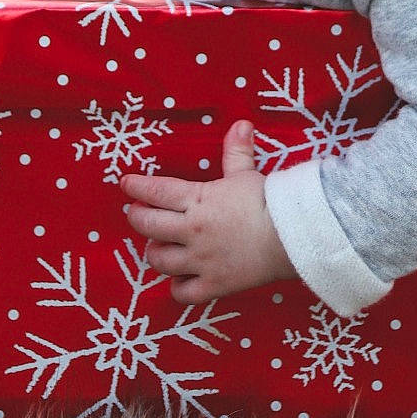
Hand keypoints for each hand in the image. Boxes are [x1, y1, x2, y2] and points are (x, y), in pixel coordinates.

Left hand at [122, 121, 295, 303]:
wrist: (291, 237)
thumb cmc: (269, 202)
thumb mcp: (247, 174)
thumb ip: (237, 152)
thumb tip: (241, 124)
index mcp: (198, 200)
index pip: (156, 191)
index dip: (137, 187)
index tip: (125, 184)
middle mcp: (192, 231)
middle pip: (149, 225)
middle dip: (137, 218)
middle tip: (134, 214)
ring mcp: (200, 260)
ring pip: (160, 260)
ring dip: (154, 253)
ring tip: (155, 247)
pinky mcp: (213, 284)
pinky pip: (183, 293)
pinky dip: (177, 288)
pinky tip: (179, 279)